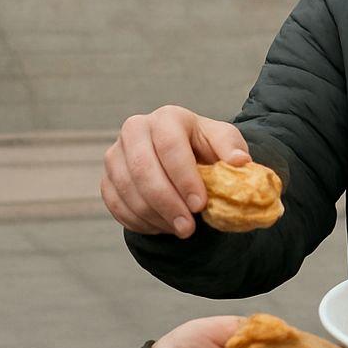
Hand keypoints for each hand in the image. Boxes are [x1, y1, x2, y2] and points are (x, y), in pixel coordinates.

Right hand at [100, 104, 249, 236]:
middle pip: (142, 168)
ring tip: (180, 229)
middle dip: (167, 202)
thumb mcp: (224, 141)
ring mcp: (116, 153)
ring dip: (153, 215)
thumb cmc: (205, 148)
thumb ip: (231, 148)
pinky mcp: (107, 177)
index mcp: (167, 117)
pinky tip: (162, 227)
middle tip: (188, 228)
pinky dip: (138, 221)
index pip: (170, 146)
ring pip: (126, 188)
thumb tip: (240, 161)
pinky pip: (115, 204)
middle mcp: (135, 129)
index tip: (200, 205)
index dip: (184, 178)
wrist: (182, 156)